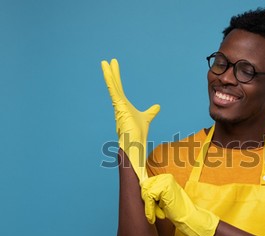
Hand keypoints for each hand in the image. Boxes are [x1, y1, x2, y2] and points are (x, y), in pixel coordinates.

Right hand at [101, 58, 159, 181]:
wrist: (135, 143)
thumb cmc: (139, 134)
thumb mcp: (147, 117)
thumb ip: (151, 112)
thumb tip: (158, 106)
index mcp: (123, 106)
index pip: (119, 89)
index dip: (116, 79)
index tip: (114, 68)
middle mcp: (119, 104)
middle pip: (115, 85)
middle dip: (112, 73)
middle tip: (109, 61)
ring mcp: (118, 105)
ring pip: (113, 86)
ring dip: (109, 73)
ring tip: (105, 61)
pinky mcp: (118, 105)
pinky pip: (113, 89)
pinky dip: (110, 79)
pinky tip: (106, 69)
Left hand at [141, 174, 219, 235]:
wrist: (189, 217)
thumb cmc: (176, 211)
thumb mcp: (162, 199)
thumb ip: (153, 193)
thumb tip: (139, 186)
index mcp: (165, 178)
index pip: (146, 184)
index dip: (145, 197)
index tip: (149, 207)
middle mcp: (165, 177)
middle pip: (144, 187)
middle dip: (147, 201)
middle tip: (156, 213)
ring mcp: (165, 181)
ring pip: (146, 192)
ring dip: (149, 207)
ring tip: (159, 214)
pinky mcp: (164, 187)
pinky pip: (149, 197)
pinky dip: (149, 208)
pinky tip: (156, 216)